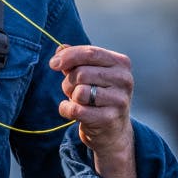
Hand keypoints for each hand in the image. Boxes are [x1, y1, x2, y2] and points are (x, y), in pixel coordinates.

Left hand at [49, 44, 136, 177]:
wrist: (112, 129)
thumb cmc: (97, 93)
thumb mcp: (89, 72)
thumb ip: (75, 58)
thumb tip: (60, 48)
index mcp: (120, 63)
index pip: (90, 53)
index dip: (68, 56)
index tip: (53, 64)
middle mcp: (124, 80)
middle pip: (81, 73)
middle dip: (69, 81)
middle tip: (72, 89)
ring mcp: (119, 100)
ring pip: (79, 92)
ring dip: (70, 95)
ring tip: (78, 100)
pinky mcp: (109, 119)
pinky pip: (76, 110)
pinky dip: (66, 109)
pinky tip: (72, 111)